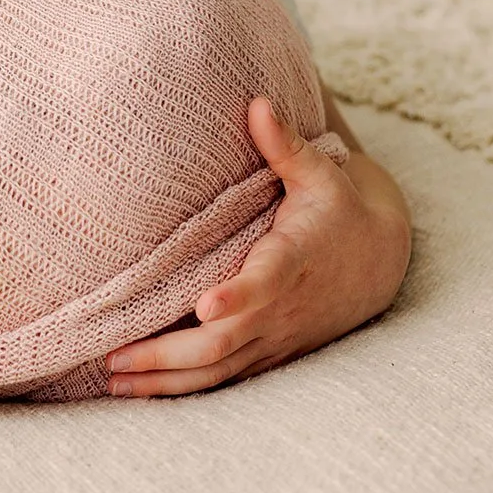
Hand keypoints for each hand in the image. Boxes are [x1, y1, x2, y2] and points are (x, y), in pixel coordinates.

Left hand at [106, 96, 411, 395]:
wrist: (379, 262)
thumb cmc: (337, 209)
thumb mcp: (320, 172)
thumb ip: (284, 144)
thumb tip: (257, 102)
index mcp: (293, 259)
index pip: (265, 283)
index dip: (237, 296)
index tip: (204, 303)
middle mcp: (282, 308)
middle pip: (226, 342)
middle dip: (169, 353)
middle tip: (115, 356)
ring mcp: (276, 337)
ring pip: (220, 371)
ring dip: (166, 382)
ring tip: (113, 381)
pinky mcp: (270, 352)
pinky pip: (225, 380)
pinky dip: (184, 389)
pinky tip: (140, 391)